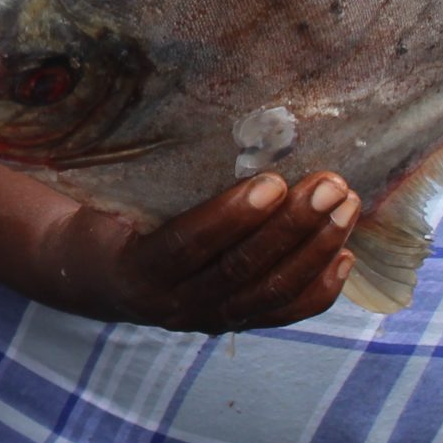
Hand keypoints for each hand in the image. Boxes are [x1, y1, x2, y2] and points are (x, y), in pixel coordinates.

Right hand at [46, 172, 359, 331]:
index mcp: (136, 267)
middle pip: (242, 269)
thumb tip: (194, 118)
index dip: (232, 216)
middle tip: (330, 184)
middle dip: (292, 226)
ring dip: (315, 249)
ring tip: (346, 206)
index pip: (189, 245)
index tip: (273, 181)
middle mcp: (172, 304)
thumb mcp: (112, 196)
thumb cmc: (108, 216)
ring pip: (270, 291)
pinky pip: (283, 312)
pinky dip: (318, 287)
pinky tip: (344, 255)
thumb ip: (149, 175)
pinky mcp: (232, 323)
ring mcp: (206, 319)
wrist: (97, 275)